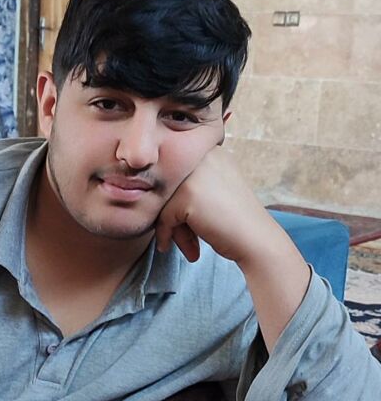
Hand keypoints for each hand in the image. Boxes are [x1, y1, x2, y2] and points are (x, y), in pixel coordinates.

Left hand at [156, 146, 310, 351]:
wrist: (257, 240)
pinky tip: (188, 250)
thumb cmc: (235, 221)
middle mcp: (202, 155)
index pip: (175, 174)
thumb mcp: (213, 190)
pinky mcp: (187, 194)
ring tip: (189, 246)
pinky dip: (169, 235)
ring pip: (162, 202)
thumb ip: (188, 184)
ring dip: (172, 227)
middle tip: (188, 238)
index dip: (177, 202)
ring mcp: (194, 173)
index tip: (188, 224)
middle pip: (167, 187)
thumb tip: (142, 189)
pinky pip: (164, 217)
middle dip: (172, 215)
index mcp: (210, 150)